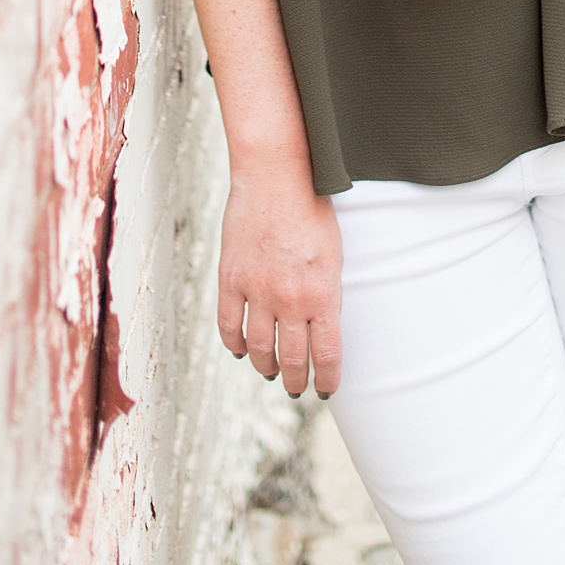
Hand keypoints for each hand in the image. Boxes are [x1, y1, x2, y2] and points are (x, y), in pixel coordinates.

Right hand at [217, 160, 342, 396]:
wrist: (277, 175)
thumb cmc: (313, 210)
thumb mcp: (334, 256)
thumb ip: (327, 295)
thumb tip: (321, 330)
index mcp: (322, 293)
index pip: (326, 355)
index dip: (327, 379)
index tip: (326, 389)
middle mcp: (290, 298)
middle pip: (291, 360)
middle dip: (295, 380)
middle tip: (296, 387)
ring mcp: (257, 289)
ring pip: (259, 349)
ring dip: (265, 367)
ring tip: (270, 371)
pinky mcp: (231, 278)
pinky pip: (229, 325)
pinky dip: (235, 344)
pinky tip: (242, 350)